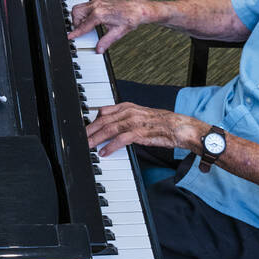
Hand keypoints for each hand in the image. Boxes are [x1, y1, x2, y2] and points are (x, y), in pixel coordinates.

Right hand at [68, 0, 143, 52]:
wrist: (136, 9)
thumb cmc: (129, 19)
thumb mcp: (117, 33)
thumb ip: (106, 42)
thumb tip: (99, 49)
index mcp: (100, 14)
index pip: (83, 25)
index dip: (76, 33)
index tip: (70, 36)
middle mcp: (96, 6)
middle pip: (76, 13)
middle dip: (76, 23)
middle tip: (81, 32)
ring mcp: (97, 1)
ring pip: (79, 8)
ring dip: (78, 18)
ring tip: (85, 26)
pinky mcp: (98, 0)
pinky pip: (85, 6)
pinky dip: (83, 13)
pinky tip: (90, 20)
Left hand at [86, 102, 202, 156]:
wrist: (180, 127)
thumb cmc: (162, 123)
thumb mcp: (140, 116)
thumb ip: (125, 119)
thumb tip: (111, 126)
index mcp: (128, 106)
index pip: (104, 111)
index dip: (91, 120)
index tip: (83, 128)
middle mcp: (129, 112)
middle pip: (103, 120)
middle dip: (89, 130)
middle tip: (79, 138)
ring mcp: (135, 122)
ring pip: (109, 129)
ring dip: (95, 138)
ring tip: (87, 146)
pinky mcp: (140, 133)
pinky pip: (121, 140)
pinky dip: (110, 146)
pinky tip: (104, 152)